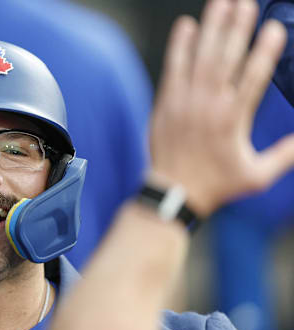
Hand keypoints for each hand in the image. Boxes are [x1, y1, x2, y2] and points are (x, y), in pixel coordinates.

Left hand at [149, 0, 293, 217]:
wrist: (174, 192)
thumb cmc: (216, 185)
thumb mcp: (257, 175)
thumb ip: (285, 154)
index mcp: (234, 119)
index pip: (254, 77)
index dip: (265, 51)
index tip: (274, 29)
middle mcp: (209, 105)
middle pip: (226, 58)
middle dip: (237, 28)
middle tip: (245, 3)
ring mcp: (185, 102)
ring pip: (200, 58)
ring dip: (211, 28)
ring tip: (221, 3)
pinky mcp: (166, 103)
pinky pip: (173, 68)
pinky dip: (179, 46)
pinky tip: (185, 25)